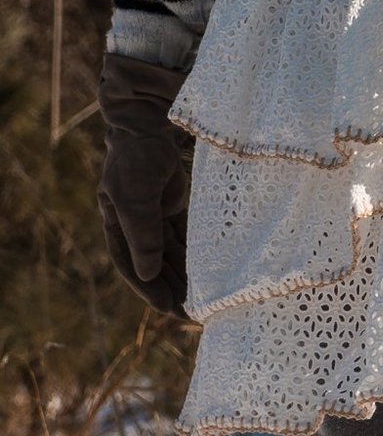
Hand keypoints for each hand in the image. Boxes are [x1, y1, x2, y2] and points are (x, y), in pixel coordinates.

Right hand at [96, 52, 191, 318]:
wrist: (151, 121)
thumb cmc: (139, 156)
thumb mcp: (136, 196)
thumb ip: (143, 234)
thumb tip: (148, 272)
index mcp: (119, 222)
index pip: (132, 264)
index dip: (149, 288)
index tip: (169, 309)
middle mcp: (136, 221)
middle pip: (154, 263)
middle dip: (171, 288)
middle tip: (192, 314)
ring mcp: (156, 212)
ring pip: (172, 251)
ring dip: (185, 274)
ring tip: (203, 299)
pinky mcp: (175, 203)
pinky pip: (186, 235)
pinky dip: (195, 252)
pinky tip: (210, 269)